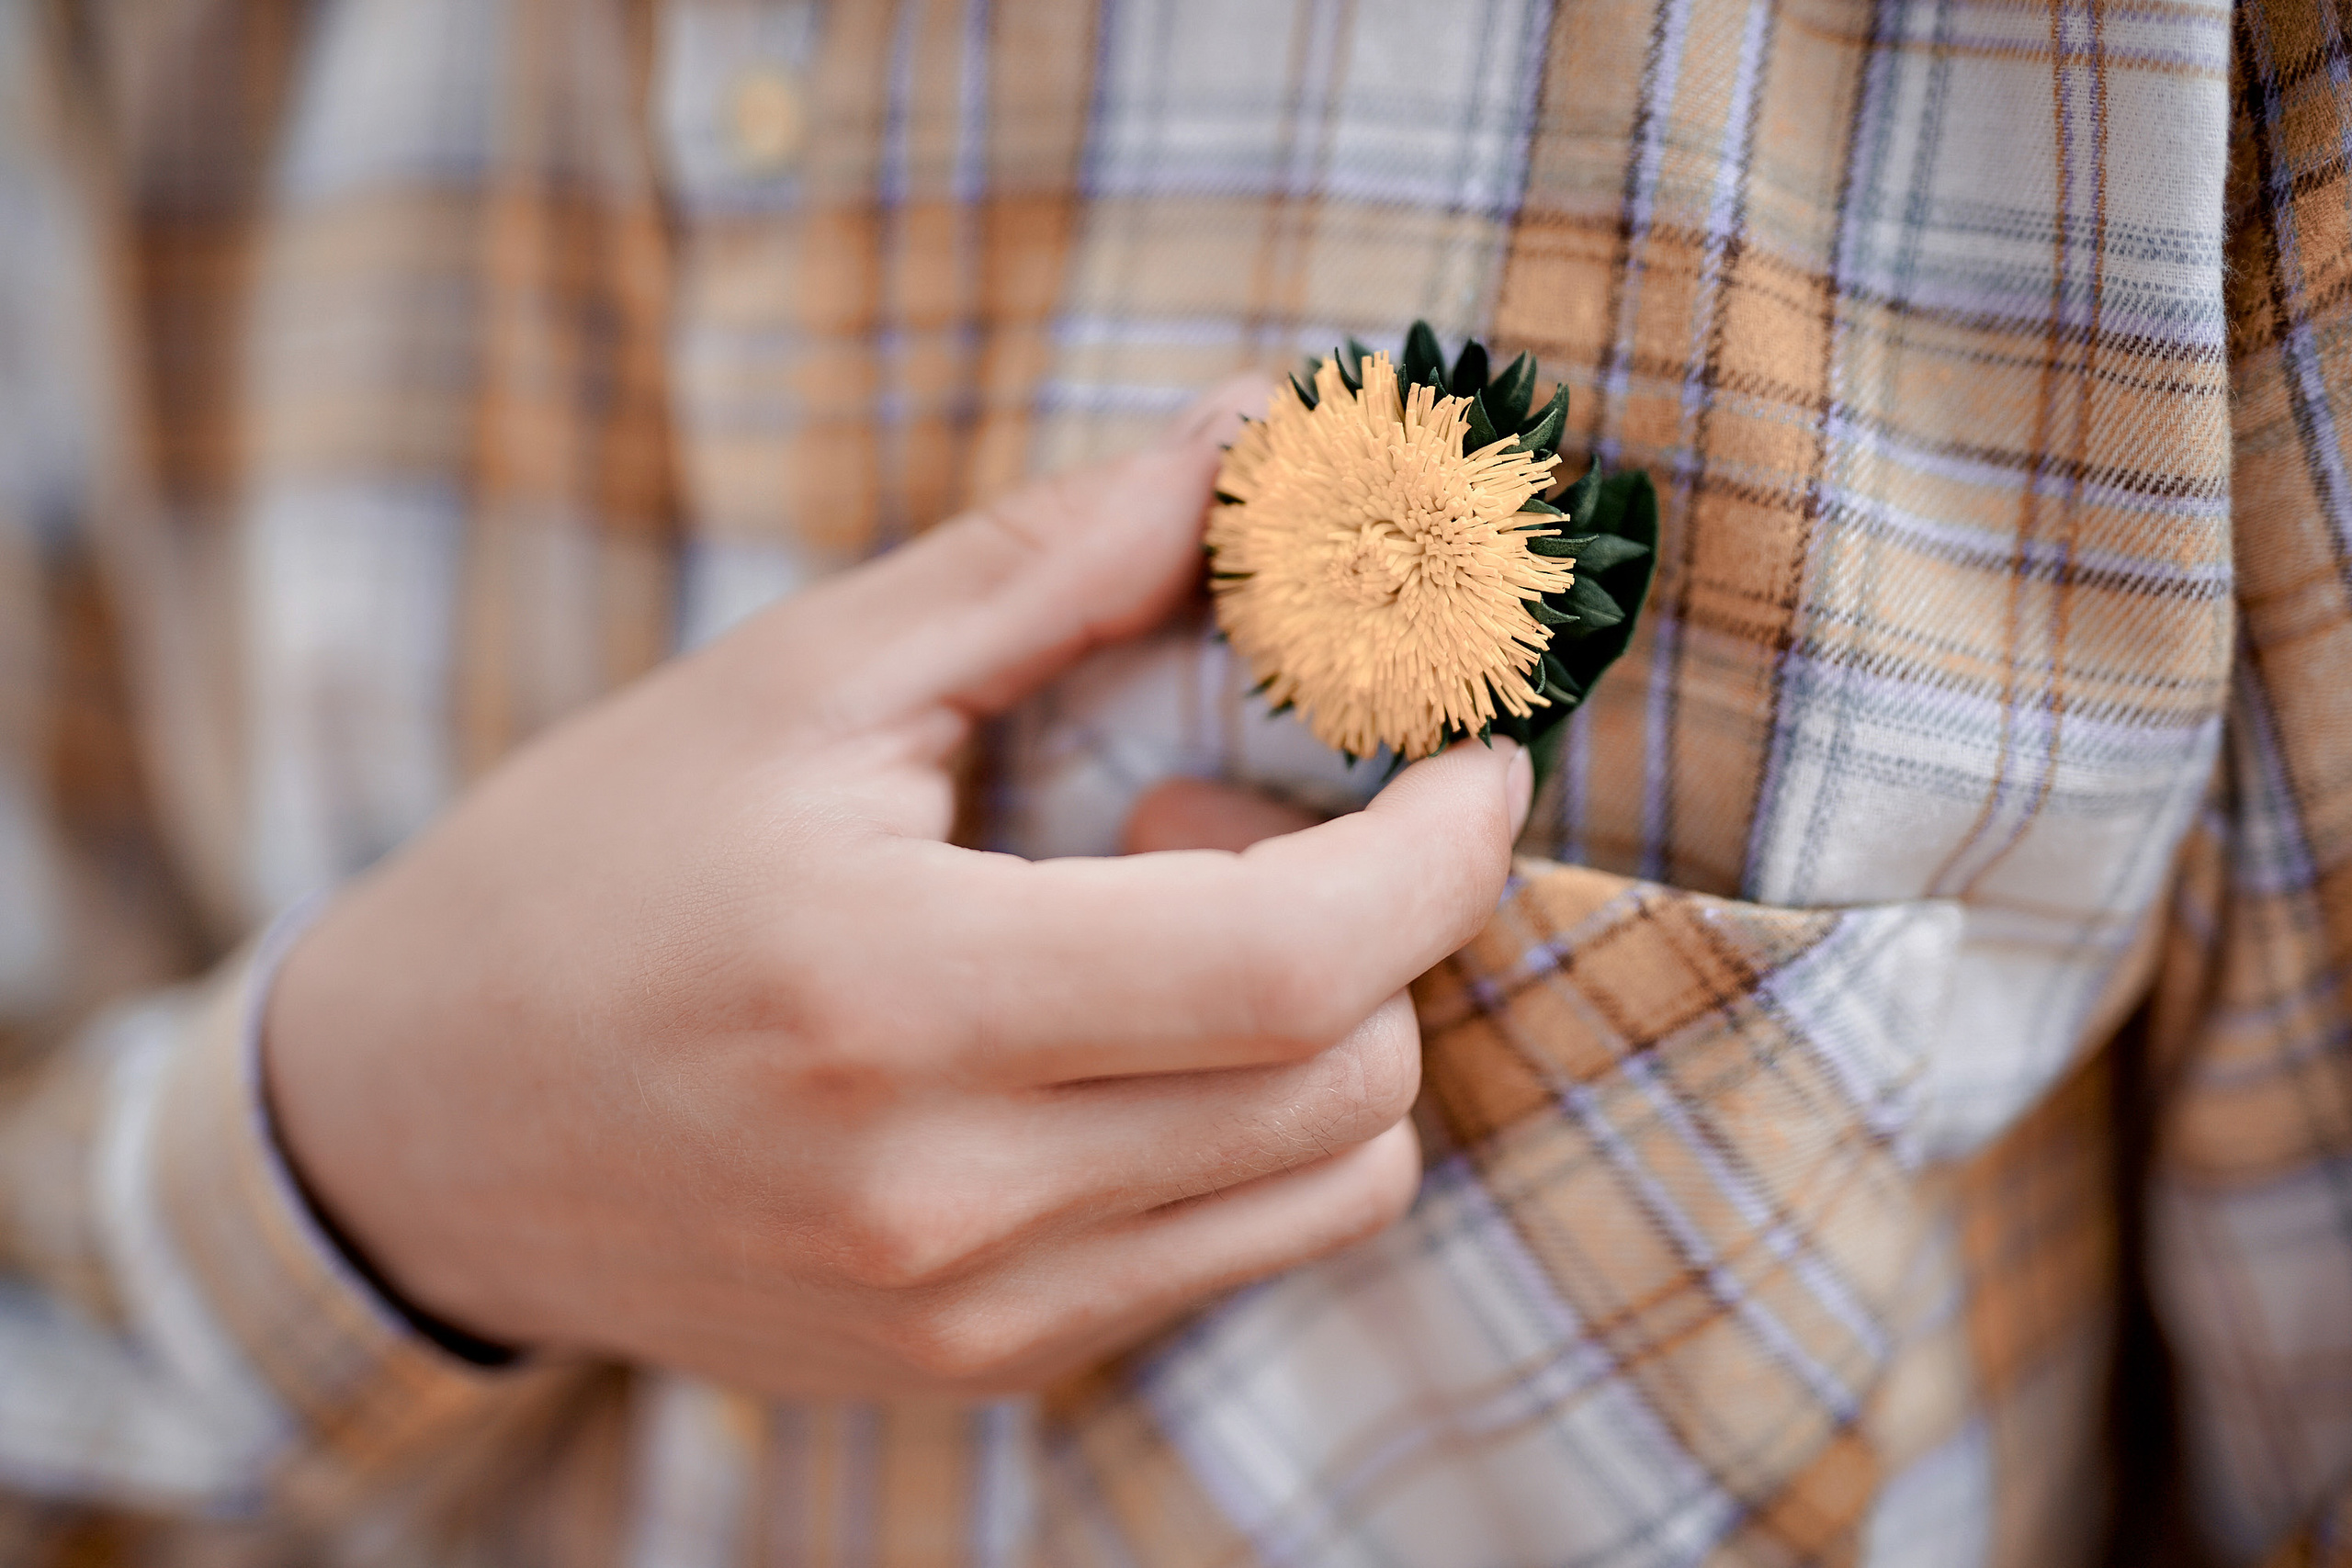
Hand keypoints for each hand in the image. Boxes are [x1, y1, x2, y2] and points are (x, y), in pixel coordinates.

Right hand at [264, 381, 1533, 1397]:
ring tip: (1163, 939)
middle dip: (1374, 919)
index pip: (1290, 959)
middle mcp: (945, 1198)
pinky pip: (1233, 1255)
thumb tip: (1245, 447)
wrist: (420, 1131)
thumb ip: (1045, 566)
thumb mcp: (801, 681)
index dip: (1438, 851)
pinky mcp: (978, 1368)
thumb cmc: (592, 869)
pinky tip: (1123, 1046)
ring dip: (1331, 1035)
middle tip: (1218, 817)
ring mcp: (970, 1313)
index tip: (1475, 761)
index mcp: (890, 998)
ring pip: (1330, 1185)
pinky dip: (1252, 1131)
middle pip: (1344, 1075)